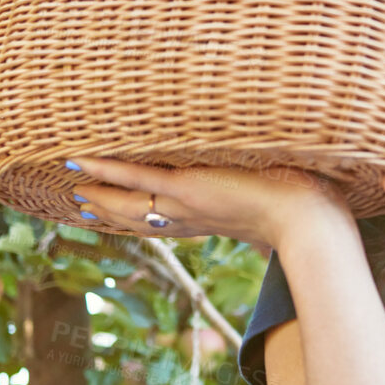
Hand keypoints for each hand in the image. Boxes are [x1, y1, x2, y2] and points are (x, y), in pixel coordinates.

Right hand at [62, 153, 352, 253]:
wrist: (310, 222)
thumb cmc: (305, 215)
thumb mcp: (281, 210)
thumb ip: (270, 213)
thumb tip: (276, 218)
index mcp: (212, 222)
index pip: (170, 221)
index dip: (144, 219)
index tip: (124, 214)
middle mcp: (193, 216)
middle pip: (141, 219)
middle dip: (112, 211)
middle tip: (82, 204)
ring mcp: (186, 202)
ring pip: (131, 202)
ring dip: (101, 194)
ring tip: (74, 187)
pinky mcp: (188, 187)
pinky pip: (138, 176)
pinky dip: (106, 168)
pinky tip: (79, 162)